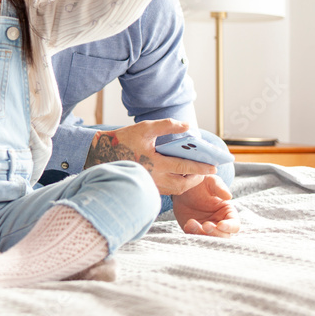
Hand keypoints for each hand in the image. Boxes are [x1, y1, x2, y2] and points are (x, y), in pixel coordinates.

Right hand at [84, 119, 214, 194]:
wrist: (99, 155)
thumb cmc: (122, 140)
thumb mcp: (145, 128)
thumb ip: (167, 126)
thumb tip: (187, 127)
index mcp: (155, 163)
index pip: (185, 167)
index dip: (201, 167)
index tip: (214, 167)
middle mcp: (154, 178)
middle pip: (183, 185)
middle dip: (197, 179)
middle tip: (206, 171)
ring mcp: (149, 185)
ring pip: (175, 189)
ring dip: (187, 182)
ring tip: (194, 172)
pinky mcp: (145, 187)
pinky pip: (166, 189)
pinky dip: (176, 183)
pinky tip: (178, 174)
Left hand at [172, 174, 239, 236]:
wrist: (182, 188)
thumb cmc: (200, 183)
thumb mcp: (210, 182)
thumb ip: (219, 188)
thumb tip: (229, 196)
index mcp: (228, 213)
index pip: (234, 225)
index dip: (229, 227)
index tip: (220, 224)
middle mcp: (220, 223)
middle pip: (223, 236)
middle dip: (215, 233)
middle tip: (206, 225)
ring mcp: (207, 229)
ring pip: (209, 239)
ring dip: (202, 234)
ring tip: (191, 223)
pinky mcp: (195, 231)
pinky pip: (195, 237)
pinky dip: (192, 234)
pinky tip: (187, 225)